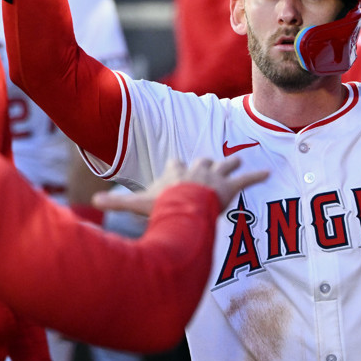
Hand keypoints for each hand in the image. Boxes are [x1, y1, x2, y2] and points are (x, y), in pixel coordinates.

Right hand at [93, 157, 269, 215]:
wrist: (186, 203)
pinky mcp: (230, 186)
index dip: (175, 166)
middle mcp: (196, 169)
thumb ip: (117, 203)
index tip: (175, 165)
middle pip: (202, 160)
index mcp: (176, 171)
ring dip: (232, 161)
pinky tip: (268, 173)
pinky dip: (257, 176)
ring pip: (225, 164)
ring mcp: (214, 176)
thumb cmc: (164, 203)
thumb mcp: (138, 204)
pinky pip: (246, 179)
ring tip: (240, 157)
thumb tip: (92, 202)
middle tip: (209, 162)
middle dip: (206, 162)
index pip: (175, 164)